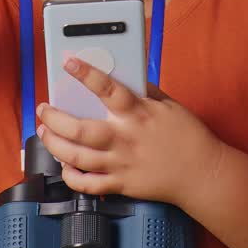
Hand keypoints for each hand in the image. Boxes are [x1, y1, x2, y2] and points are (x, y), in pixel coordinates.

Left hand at [36, 57, 225, 207]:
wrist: (202, 173)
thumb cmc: (188, 137)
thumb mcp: (169, 105)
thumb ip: (145, 91)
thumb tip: (124, 77)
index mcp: (139, 113)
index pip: (107, 89)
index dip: (85, 73)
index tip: (68, 62)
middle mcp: (126, 138)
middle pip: (81, 129)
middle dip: (55, 118)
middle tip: (44, 109)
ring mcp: (121, 163)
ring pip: (77, 157)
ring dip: (54, 144)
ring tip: (44, 132)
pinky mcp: (121, 185)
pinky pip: (88, 185)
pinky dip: (71, 176)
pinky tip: (65, 165)